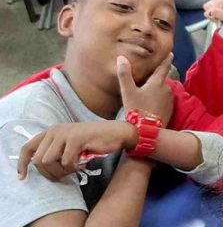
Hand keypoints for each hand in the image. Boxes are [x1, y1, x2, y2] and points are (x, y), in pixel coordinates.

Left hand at [17, 121, 135, 180]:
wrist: (116, 133)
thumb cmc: (93, 141)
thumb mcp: (69, 144)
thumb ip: (54, 150)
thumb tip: (38, 166)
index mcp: (51, 131)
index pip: (27, 148)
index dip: (22, 164)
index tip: (22, 177)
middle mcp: (55, 130)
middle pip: (38, 160)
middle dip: (50, 172)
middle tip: (65, 173)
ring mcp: (65, 133)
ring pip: (49, 162)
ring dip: (62, 171)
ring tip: (74, 167)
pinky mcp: (75, 139)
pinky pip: (66, 162)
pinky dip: (74, 168)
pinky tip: (83, 163)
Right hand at [117, 54, 173, 126]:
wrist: (147, 131)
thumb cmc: (136, 109)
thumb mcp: (128, 92)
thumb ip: (124, 74)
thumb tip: (121, 58)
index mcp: (157, 82)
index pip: (164, 66)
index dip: (166, 59)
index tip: (170, 53)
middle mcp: (166, 88)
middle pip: (161, 80)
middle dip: (155, 79)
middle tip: (147, 80)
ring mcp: (170, 99)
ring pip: (163, 90)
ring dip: (156, 90)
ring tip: (146, 95)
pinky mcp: (170, 109)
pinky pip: (164, 100)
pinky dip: (159, 100)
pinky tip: (150, 104)